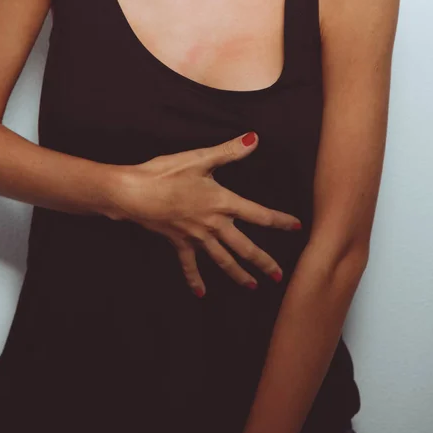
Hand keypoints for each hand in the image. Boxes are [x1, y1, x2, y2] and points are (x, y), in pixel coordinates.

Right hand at [112, 132, 301, 296]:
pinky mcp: (178, 242)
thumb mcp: (199, 159)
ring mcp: (196, 237)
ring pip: (222, 260)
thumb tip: (255, 139)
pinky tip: (201, 293)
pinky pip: (189, 265)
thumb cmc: (166, 173)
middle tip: (279, 275)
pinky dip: (195, 279)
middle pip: (244, 247)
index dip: (280, 221)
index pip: (259, 215)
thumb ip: (229, 152)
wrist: (134, 193)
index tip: (297, 227)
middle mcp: (213, 224)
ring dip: (238, 274)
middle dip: (263, 261)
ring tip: (253, 286)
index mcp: (222, 203)